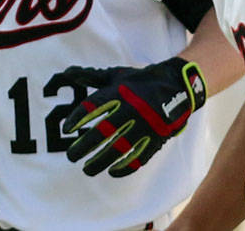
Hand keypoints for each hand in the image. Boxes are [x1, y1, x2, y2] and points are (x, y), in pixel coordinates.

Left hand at [59, 57, 206, 177]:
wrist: (177, 84)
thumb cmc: (140, 81)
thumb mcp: (117, 75)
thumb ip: (91, 76)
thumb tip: (67, 72)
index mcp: (120, 93)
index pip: (93, 107)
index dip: (78, 118)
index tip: (67, 130)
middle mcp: (132, 109)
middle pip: (104, 132)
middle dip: (84, 146)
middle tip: (71, 157)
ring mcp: (146, 124)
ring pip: (120, 148)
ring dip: (101, 161)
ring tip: (87, 169)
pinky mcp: (157, 137)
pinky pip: (140, 156)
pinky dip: (126, 166)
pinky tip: (112, 171)